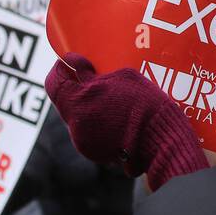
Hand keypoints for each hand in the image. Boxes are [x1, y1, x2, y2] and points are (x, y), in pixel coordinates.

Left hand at [45, 53, 207, 190]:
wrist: (161, 143)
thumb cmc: (144, 105)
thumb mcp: (124, 77)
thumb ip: (97, 75)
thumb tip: (83, 72)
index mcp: (78, 102)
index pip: (54, 81)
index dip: (63, 68)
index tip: (77, 61)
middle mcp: (74, 124)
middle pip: (66, 100)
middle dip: (78, 88)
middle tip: (95, 78)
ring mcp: (83, 141)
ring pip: (78, 117)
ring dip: (89, 106)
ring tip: (112, 99)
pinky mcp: (95, 153)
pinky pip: (90, 131)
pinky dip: (99, 122)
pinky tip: (118, 118)